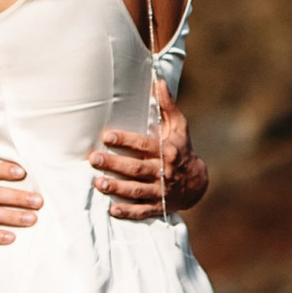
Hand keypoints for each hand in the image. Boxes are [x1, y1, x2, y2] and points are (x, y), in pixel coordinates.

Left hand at [91, 91, 209, 221]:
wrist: (198, 182)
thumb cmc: (182, 149)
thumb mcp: (179, 126)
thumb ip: (167, 105)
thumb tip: (158, 80)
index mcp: (167, 150)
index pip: (144, 145)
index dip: (126, 141)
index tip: (107, 136)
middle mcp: (164, 171)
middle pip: (136, 168)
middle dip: (114, 164)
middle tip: (93, 158)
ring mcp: (161, 190)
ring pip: (137, 190)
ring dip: (117, 188)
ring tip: (98, 183)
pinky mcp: (159, 206)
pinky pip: (143, 211)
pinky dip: (128, 212)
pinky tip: (112, 210)